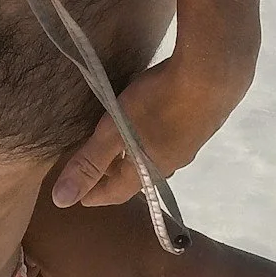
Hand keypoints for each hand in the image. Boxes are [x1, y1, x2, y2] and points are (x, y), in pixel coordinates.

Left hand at [49, 54, 247, 208]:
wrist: (213, 75)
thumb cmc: (158, 103)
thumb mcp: (115, 131)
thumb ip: (89, 162)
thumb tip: (62, 201)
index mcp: (147, 171)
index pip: (117, 193)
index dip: (94, 194)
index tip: (78, 196)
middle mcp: (171, 163)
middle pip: (136, 176)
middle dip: (113, 175)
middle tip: (93, 169)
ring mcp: (189, 143)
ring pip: (154, 157)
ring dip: (133, 156)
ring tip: (118, 145)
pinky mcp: (200, 122)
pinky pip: (168, 139)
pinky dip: (150, 139)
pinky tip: (149, 122)